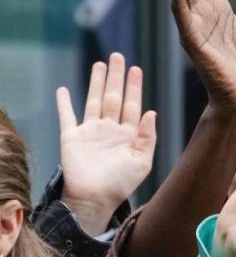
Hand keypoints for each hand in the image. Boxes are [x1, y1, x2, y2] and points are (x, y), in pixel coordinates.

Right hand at [57, 53, 156, 235]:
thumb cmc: (121, 184)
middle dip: (116, 77)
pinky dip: (64, 103)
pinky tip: (63, 89)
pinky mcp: (71, 137)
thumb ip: (148, 137)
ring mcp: (91, 132)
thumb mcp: (142, 161)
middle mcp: (110, 129)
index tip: (136, 69)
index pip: (132, 104)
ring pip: (94, 100)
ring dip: (96, 82)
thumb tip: (151, 112)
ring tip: (100, 64)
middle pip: (114, 96)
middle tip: (117, 56)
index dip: (134, 86)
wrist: (95, 199)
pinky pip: (67, 116)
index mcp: (128, 134)